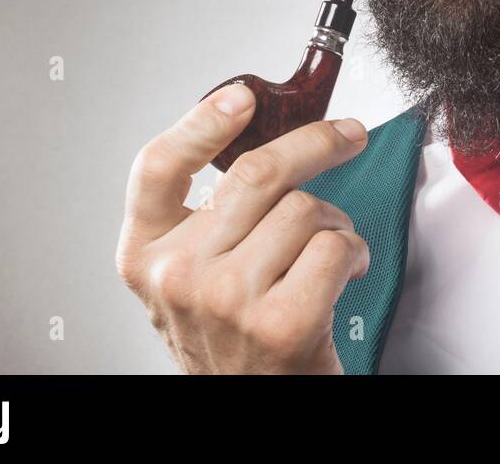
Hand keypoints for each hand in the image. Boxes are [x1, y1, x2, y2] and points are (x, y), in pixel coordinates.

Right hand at [115, 83, 369, 372]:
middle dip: (315, 144)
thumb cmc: (234, 336)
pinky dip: (354, 253)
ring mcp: (227, 299)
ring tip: (326, 251)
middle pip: (255, 173)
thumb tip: (261, 131)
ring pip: (304, 208)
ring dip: (333, 222)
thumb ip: (210, 215)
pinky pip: (335, 246)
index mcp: (144, 255)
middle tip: (347, 134)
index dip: (200, 123)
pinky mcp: (281, 323)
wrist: (257, 403)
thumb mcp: (194, 273)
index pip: (156, 168)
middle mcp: (177, 276)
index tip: (243, 97)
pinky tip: (343, 274)